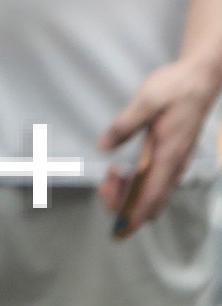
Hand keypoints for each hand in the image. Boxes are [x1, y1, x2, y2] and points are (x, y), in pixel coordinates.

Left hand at [100, 53, 221, 232]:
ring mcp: (178, 160)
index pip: (152, 194)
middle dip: (126, 202)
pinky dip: (140, 183)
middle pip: (152, 198)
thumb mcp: (146, 101)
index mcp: (170, 154)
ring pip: (154, 190)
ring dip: (131, 191)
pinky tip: (124, 173)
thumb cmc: (175, 87)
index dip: (135, 213)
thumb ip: (124, 125)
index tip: (119, 228)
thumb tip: (104, 147)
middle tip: (104, 184)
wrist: (201, 77)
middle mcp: (176, 162)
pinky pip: (158, 179)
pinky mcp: (175, 154)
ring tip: (110, 176)